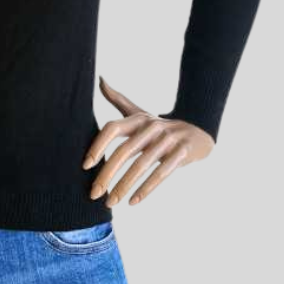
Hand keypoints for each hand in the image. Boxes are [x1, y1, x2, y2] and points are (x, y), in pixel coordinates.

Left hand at [81, 75, 213, 207]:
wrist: (198, 131)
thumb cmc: (160, 127)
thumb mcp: (139, 113)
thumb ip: (118, 100)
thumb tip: (100, 80)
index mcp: (138, 118)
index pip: (112, 128)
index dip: (97, 145)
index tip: (85, 166)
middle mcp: (152, 127)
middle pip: (125, 151)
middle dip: (106, 174)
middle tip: (93, 194)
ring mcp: (168, 139)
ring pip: (142, 165)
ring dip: (124, 186)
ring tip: (110, 203)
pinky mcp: (182, 153)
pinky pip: (162, 173)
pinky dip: (146, 189)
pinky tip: (133, 202)